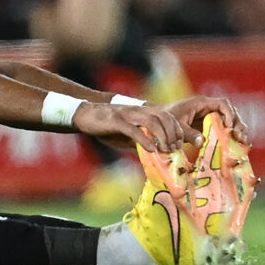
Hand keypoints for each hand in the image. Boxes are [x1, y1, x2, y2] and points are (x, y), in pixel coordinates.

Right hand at [72, 102, 186, 152]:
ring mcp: (127, 115)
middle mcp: (138, 110)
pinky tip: (151, 149)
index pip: (167, 116)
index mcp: (142, 111)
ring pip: (152, 122)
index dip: (177, 129)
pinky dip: (144, 140)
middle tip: (173, 148)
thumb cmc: (106, 125)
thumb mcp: (127, 132)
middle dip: (173, 133)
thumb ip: (140, 139)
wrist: (85, 115)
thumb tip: (155, 153)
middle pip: (163, 117)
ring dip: (162, 136)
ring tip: (165, 150)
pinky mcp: (116, 121)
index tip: (179, 144)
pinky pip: (133, 130)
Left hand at [162, 96, 248, 144]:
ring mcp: (208, 116)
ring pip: (228, 120)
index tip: (229, 126)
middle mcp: (207, 108)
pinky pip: (221, 128)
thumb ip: (188, 133)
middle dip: (237, 123)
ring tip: (242, 141)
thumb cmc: (164, 119)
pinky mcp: (207, 125)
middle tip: (240, 137)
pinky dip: (228, 135)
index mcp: (200, 103)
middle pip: (229, 112)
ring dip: (236, 129)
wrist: (156, 120)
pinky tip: (234, 143)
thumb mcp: (176, 126)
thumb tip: (201, 142)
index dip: (229, 114)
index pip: (222, 103)